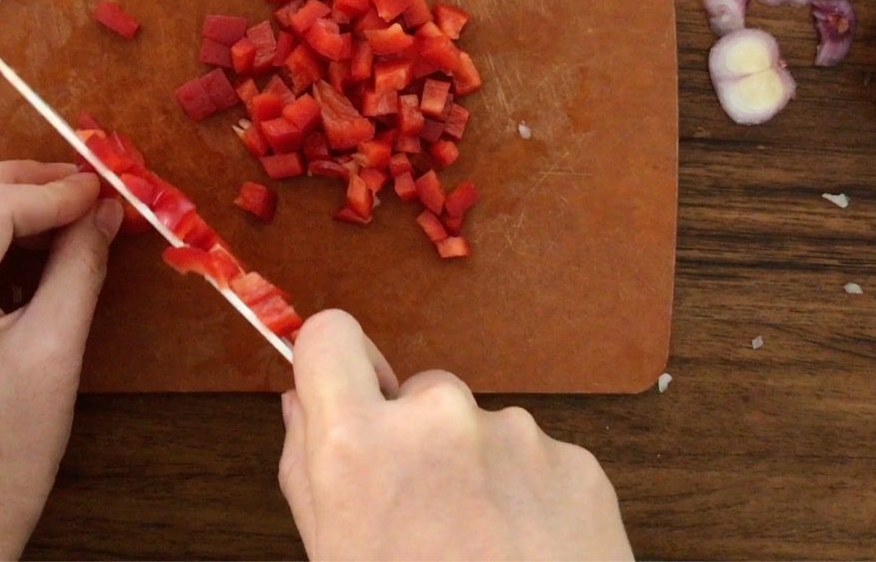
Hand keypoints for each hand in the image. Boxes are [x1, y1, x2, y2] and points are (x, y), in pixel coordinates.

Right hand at [277, 311, 633, 561]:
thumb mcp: (334, 557)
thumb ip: (308, 472)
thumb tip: (299, 406)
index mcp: (360, 448)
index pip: (330, 336)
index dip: (332, 363)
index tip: (342, 392)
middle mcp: (438, 421)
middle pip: (414, 390)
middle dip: (415, 438)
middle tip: (425, 516)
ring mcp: (515, 435)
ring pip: (480, 428)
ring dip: (476, 470)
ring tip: (481, 549)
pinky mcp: (575, 460)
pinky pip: (536, 457)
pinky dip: (529, 496)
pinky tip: (524, 553)